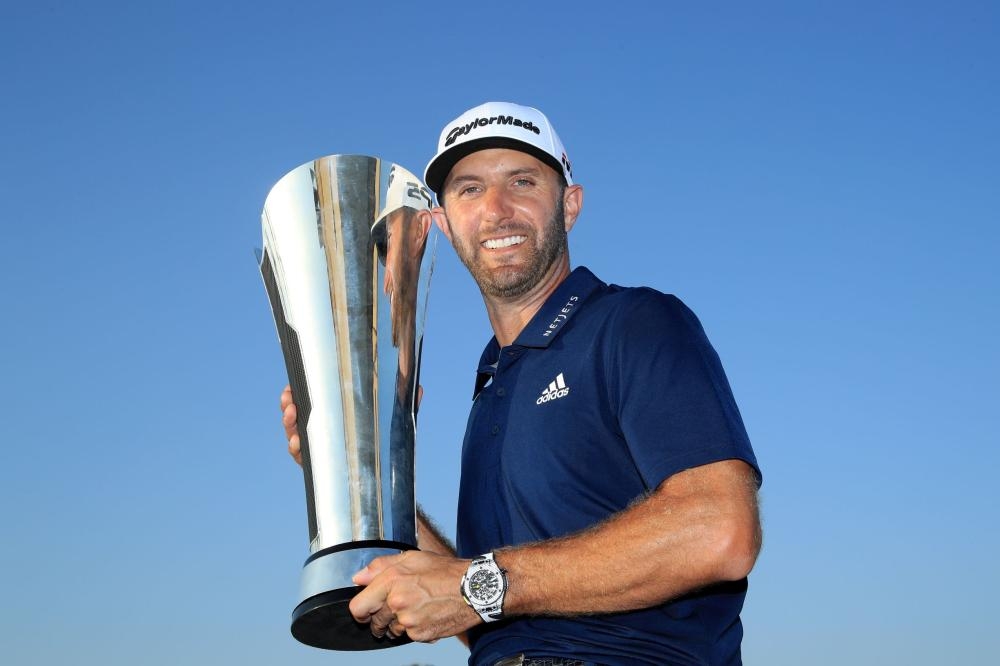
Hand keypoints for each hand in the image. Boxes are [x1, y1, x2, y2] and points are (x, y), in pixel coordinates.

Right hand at [280, 384, 422, 466]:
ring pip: (295, 435)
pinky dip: (297, 449)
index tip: (290, 388)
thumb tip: (418, 388)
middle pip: (296, 416)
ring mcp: (317, 449)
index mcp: (332, 416)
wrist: (382, 479)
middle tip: (289, 402)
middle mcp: (321, 431)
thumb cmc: (382, 443)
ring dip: (289, 425)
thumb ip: (402, 406)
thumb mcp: (391, 422)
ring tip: (292, 416)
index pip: (310, 401)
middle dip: (288, 407)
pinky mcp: (318, 465)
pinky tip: (298, 444)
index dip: (296, 395)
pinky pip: (302, 457)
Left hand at [349, 551, 478, 642]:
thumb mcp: (412, 558)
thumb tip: (359, 577)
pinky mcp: (421, 635)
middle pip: (375, 622)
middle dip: (380, 619)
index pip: (358, 607)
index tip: (365, 612)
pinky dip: (415, 629)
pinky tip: (427, 615)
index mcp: (391, 581)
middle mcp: (397, 603)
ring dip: (398, 624)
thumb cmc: (445, 571)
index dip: (360, 611)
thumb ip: (380, 566)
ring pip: (392, 631)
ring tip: (416, 609)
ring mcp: (409, 622)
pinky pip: (409, 636)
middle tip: (395, 609)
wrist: (474, 588)